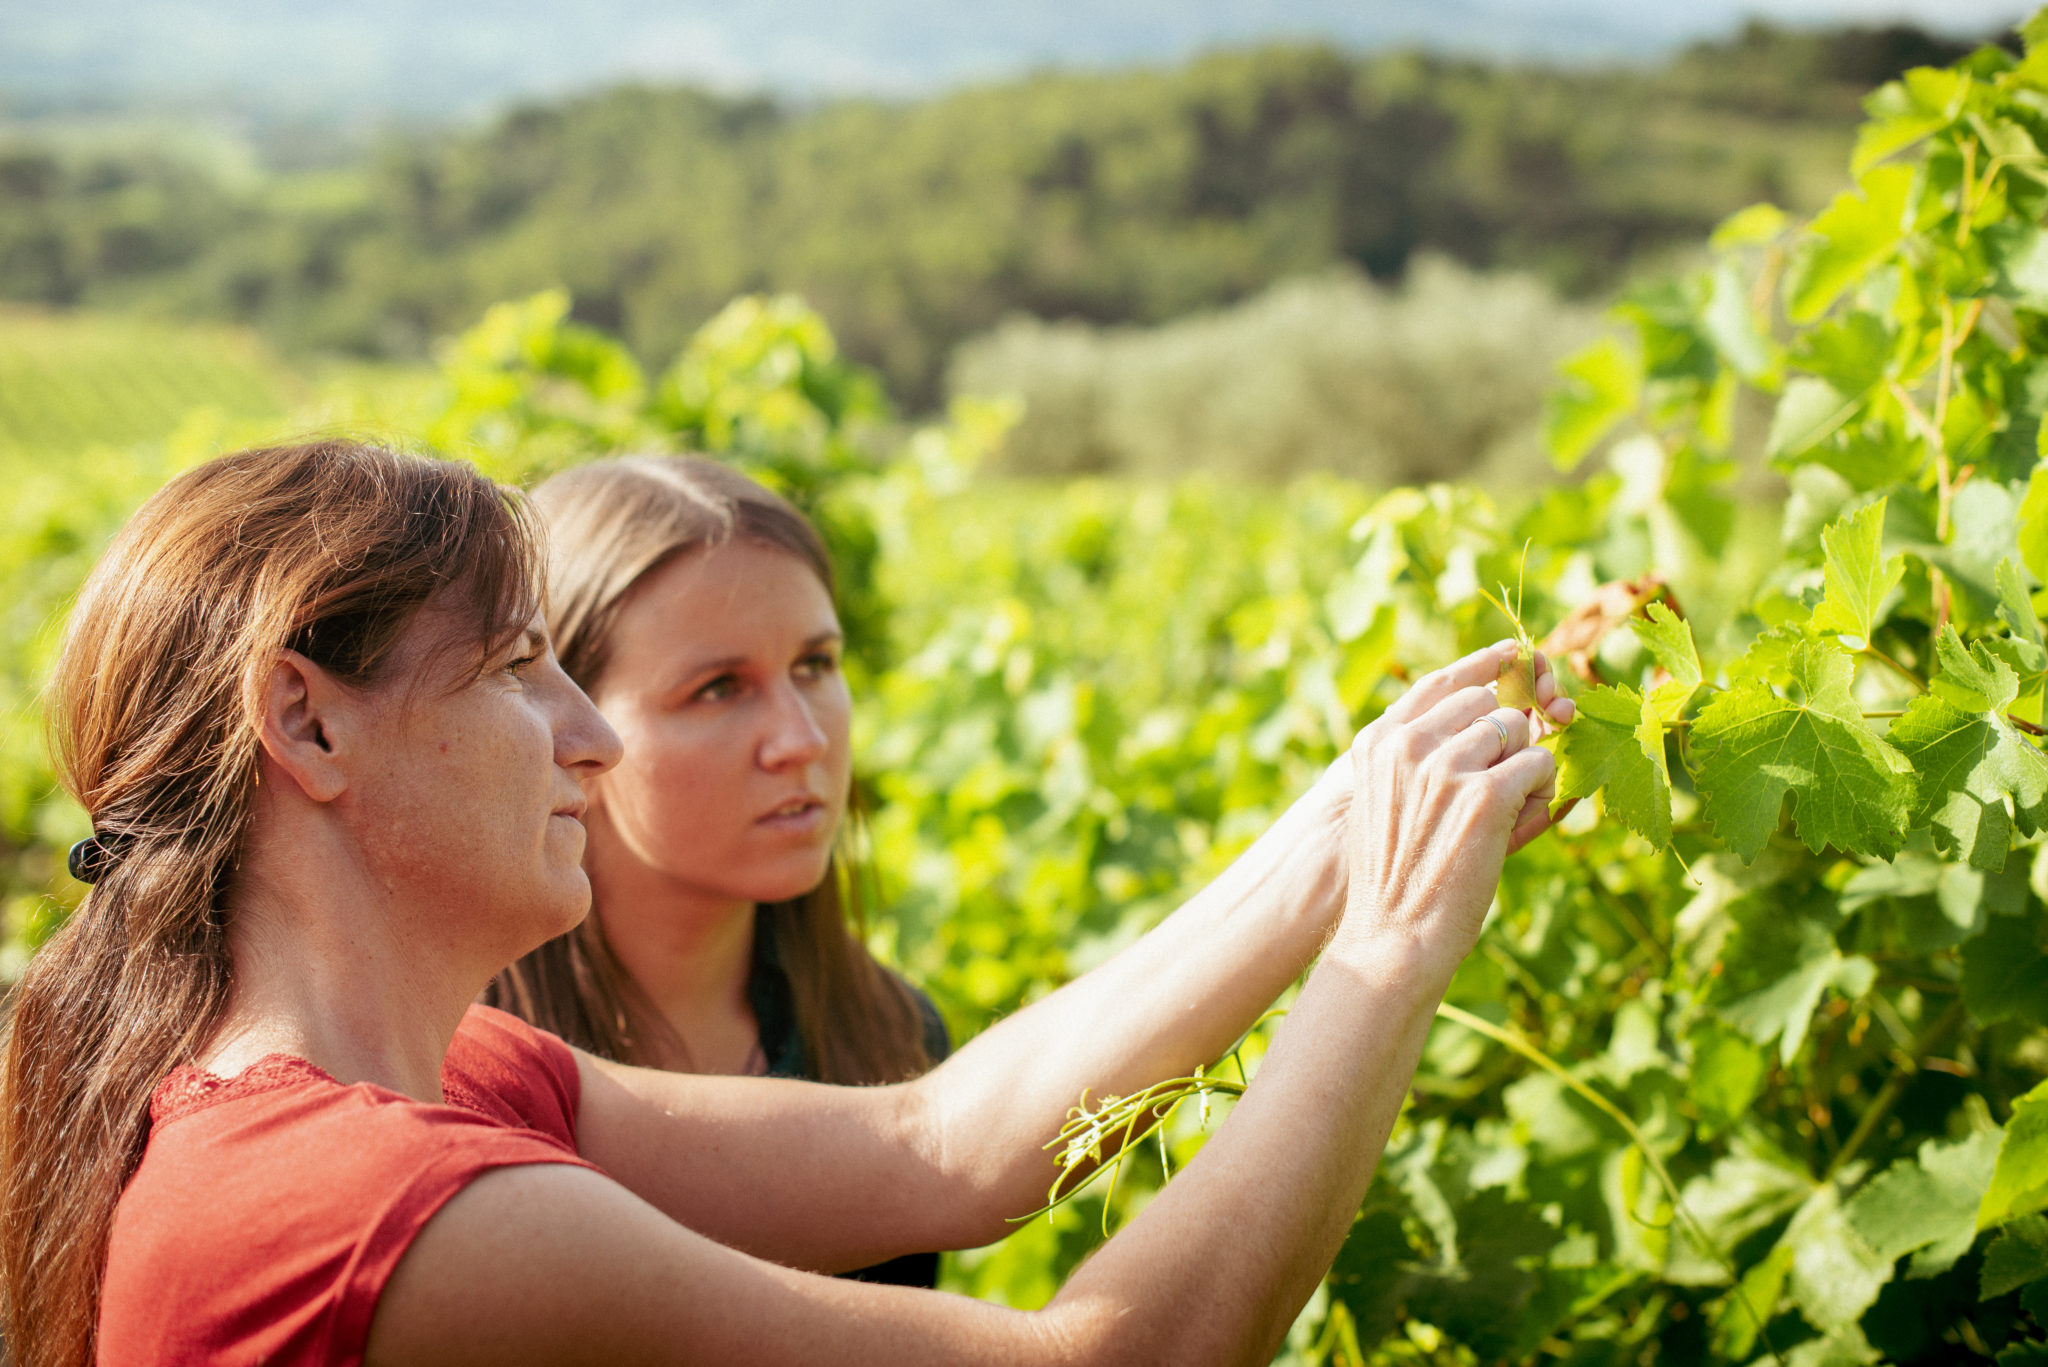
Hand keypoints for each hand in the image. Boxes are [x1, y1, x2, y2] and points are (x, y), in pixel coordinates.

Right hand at [1304, 641, 1572, 852]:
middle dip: (1506, 735)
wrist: (1392, 935)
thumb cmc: (1394, 878)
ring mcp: (1446, 766)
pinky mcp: (1486, 795)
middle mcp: (1408, 744)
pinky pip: (1538, 766)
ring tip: (1500, 813)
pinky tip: (1514, 821)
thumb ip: (1424, 756)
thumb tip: (1499, 717)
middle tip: (1498, 782)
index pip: (1440, 682)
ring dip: (1523, 766)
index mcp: (1378, 741)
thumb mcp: (1387, 802)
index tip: (1515, 655)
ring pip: (1518, 731)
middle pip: (1487, 704)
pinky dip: (1539, 791)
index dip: (1485, 666)